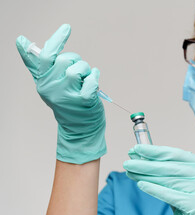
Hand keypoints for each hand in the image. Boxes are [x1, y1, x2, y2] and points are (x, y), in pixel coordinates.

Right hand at [16, 24, 105, 163]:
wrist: (79, 128)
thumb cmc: (67, 102)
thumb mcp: (50, 84)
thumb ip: (37, 64)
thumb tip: (22, 41)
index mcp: (43, 82)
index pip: (46, 56)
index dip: (57, 40)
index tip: (67, 28)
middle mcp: (52, 88)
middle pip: (66, 59)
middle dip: (78, 60)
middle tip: (81, 71)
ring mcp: (67, 95)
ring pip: (79, 68)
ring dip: (87, 70)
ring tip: (87, 78)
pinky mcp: (83, 101)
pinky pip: (91, 80)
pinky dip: (95, 78)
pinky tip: (94, 82)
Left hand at [123, 145, 194, 214]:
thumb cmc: (189, 200)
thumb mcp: (181, 181)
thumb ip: (167, 169)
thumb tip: (141, 157)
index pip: (176, 154)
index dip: (155, 151)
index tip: (137, 148)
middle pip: (170, 167)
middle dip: (146, 164)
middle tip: (128, 162)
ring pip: (168, 181)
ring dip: (146, 175)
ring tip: (130, 172)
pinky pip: (170, 195)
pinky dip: (154, 189)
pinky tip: (141, 184)